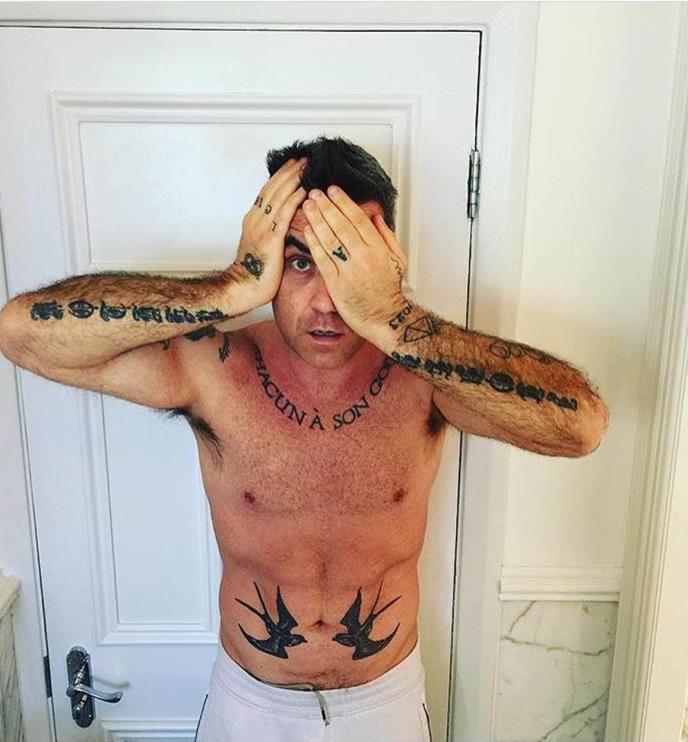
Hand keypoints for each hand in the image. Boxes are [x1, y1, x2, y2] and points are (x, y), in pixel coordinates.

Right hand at [230, 157, 307, 306]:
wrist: (242, 288)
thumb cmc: (255, 273)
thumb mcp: (263, 245)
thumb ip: (273, 230)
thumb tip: (287, 222)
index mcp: (253, 219)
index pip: (268, 190)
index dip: (281, 176)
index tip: (293, 164)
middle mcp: (255, 219)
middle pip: (273, 188)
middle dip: (289, 172)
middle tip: (303, 158)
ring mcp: (261, 228)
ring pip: (278, 197)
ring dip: (293, 180)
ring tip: (306, 168)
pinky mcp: (269, 239)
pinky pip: (283, 215)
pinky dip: (293, 201)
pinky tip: (303, 191)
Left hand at [301, 186, 408, 338]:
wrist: (384, 318)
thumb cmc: (390, 290)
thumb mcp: (397, 259)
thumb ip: (387, 236)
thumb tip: (376, 216)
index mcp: (378, 249)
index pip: (358, 219)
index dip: (343, 202)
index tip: (333, 190)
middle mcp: (363, 257)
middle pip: (341, 225)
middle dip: (326, 206)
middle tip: (315, 193)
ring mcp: (349, 271)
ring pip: (329, 239)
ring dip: (317, 220)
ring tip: (308, 206)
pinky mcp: (336, 284)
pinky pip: (322, 259)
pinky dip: (314, 243)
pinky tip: (307, 230)